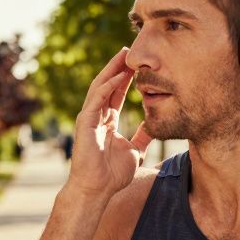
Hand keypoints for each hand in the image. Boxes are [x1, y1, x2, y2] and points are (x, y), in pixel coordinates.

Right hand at [68, 48, 151, 198]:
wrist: (97, 189)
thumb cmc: (112, 175)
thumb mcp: (134, 151)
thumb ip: (142, 137)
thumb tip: (154, 127)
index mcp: (107, 121)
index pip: (116, 94)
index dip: (126, 78)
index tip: (138, 65)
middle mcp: (96, 116)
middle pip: (107, 85)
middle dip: (118, 67)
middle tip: (129, 50)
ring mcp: (89, 118)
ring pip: (100, 87)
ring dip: (111, 70)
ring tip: (123, 56)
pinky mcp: (85, 123)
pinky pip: (96, 100)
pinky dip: (107, 87)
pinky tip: (118, 76)